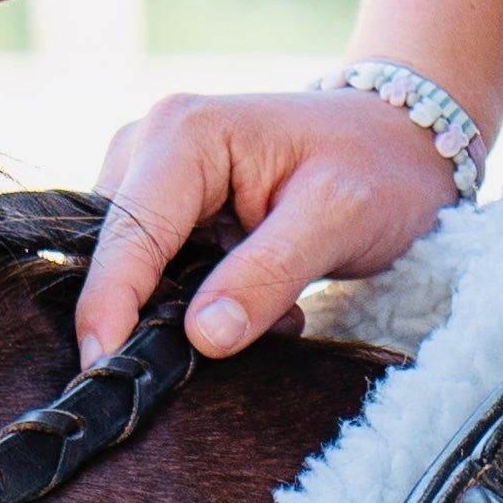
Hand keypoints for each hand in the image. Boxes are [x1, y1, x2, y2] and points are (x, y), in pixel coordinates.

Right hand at [73, 88, 463, 368]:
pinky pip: (157, 267)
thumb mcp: (340, 218)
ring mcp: (153, 173)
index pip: (128, 233)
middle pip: (117, 250)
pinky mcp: (168, 206)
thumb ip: (269, 274)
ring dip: (180, 306)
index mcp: (185, 134)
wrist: (401, 141)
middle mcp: (152, 142)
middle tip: (219, 352)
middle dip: (150, 311)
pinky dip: (196, 298)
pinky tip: (254, 301)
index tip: (101, 368)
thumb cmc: (378, 169)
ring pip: (133, 266)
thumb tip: (201, 336)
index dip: (108, 304)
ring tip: (265, 311)